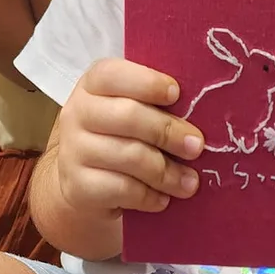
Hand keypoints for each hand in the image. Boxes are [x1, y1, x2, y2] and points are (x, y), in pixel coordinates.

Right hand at [54, 59, 203, 226]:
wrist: (83, 184)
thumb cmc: (120, 137)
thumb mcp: (132, 111)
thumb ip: (156, 105)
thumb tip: (200, 113)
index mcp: (92, 85)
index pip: (112, 74)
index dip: (147, 82)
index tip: (177, 94)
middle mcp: (77, 113)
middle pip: (127, 116)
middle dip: (169, 132)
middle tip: (197, 146)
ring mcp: (74, 150)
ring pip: (129, 156)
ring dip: (167, 171)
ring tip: (190, 182)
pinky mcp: (78, 186)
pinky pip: (122, 189)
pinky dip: (149, 196)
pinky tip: (163, 199)